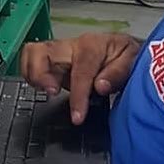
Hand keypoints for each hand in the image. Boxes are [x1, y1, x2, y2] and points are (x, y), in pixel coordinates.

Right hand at [20, 32, 139, 124]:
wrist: (123, 46)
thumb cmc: (127, 55)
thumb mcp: (132, 61)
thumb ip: (117, 74)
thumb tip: (99, 87)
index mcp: (91, 46)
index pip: (79, 71)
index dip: (77, 96)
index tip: (77, 117)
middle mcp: (71, 45)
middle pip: (43, 52)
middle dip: (41, 75)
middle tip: (52, 93)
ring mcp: (59, 50)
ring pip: (32, 52)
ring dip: (33, 74)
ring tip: (46, 91)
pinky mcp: (52, 57)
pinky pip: (31, 59)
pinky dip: (31, 74)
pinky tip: (44, 87)